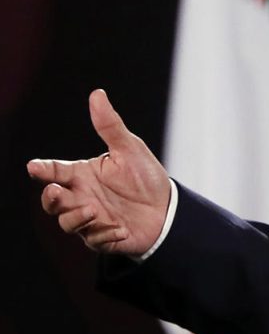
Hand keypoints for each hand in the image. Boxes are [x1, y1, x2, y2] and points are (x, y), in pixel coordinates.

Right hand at [27, 89, 171, 255]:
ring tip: (93, 210)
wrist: (168, 208)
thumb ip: (110, 126)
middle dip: (51, 197)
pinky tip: (121, 228)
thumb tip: (97, 94)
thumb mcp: (130, 149)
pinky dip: (105, 234)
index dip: (43, 169)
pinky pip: (95, 239)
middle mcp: (81, 196)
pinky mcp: (103, 237)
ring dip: (75, 217)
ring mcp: (90, 218)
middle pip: (52, 200)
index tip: (34, 166)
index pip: (56, 171)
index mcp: (83, 174)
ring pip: (67, 222)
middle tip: (58, 192)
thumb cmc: (145, 177)